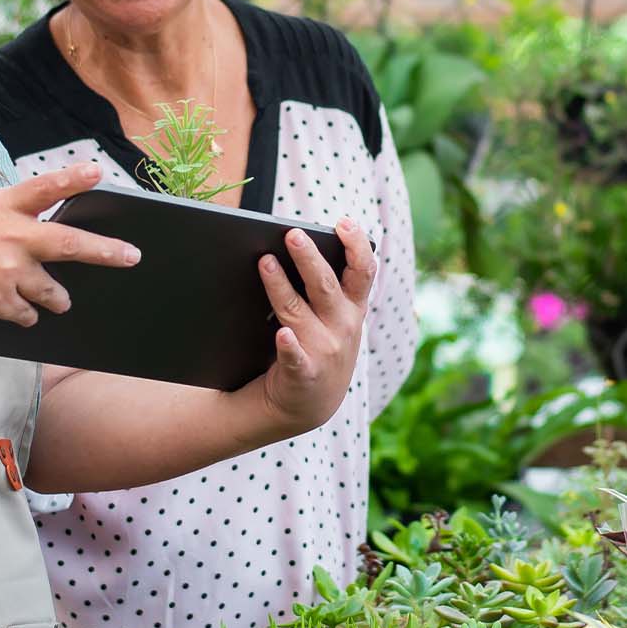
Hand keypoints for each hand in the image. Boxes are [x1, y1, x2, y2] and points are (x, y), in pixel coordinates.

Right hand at [0, 161, 140, 326]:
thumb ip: (4, 218)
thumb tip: (32, 236)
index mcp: (1, 207)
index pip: (45, 187)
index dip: (74, 178)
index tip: (99, 171)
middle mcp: (11, 237)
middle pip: (71, 243)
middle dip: (107, 251)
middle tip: (131, 256)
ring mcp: (8, 271)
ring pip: (52, 292)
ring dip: (57, 299)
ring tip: (60, 301)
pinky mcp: (1, 301)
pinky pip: (27, 313)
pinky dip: (24, 314)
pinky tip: (10, 308)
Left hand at [246, 218, 375, 436]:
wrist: (306, 405)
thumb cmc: (316, 347)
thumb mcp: (333, 319)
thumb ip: (326, 287)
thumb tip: (297, 243)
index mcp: (352, 309)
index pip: (362, 271)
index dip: (356, 245)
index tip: (343, 222)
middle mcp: (343, 328)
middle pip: (325, 285)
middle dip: (309, 257)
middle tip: (292, 233)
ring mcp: (324, 352)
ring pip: (298, 311)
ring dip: (280, 286)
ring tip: (264, 262)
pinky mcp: (303, 375)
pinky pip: (295, 357)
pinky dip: (289, 346)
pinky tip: (282, 334)